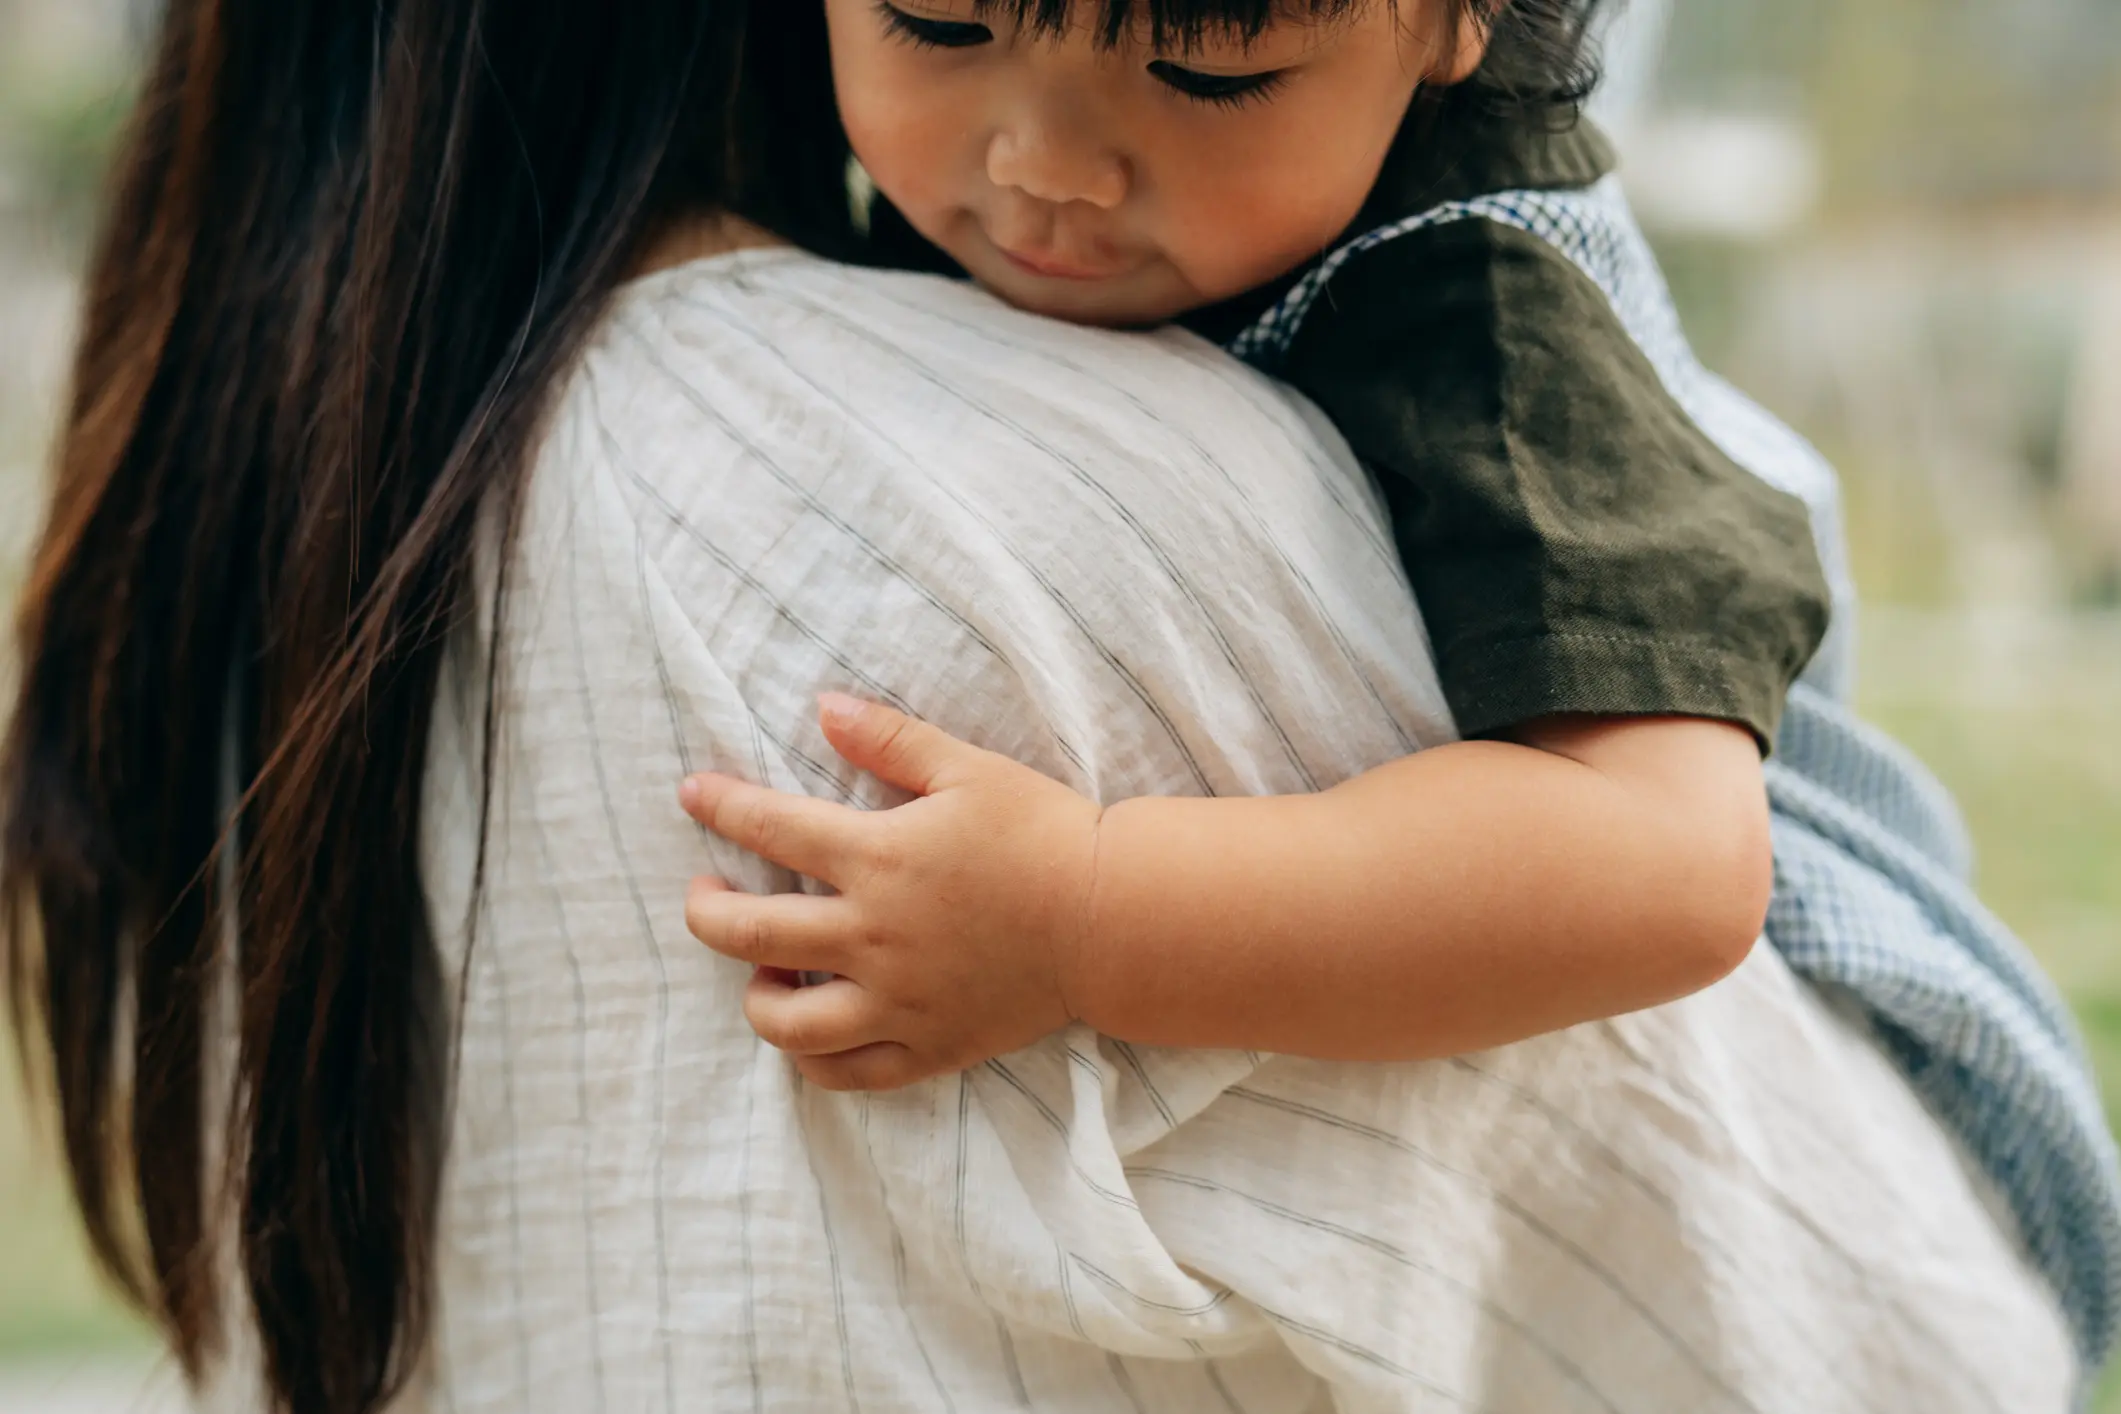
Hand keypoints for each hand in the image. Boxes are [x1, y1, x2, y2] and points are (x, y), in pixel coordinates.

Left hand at [679, 693, 1102, 1091]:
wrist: (1112, 917)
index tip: (692, 795)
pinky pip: (847, 1073)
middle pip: (749, 932)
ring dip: (754, 996)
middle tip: (703, 895)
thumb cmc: (1044, 833)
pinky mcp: (929, 1046)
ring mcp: (898, 1000)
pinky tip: (808, 1032)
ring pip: (786, 1022)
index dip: (721, 807)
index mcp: (880, 858)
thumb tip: (824, 706)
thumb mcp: (968, 769)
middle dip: (707, 911)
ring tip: (759, 973)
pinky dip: (811, 1060)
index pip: (770, 828)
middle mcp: (874, 936)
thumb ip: (890, 739)